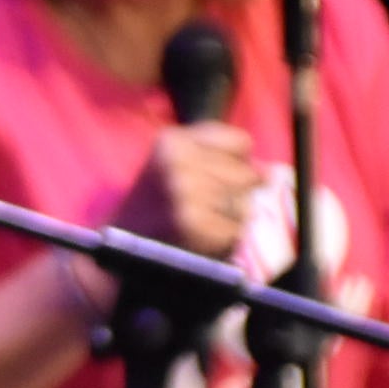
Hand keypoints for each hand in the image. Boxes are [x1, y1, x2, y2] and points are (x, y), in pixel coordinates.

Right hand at [108, 120, 260, 256]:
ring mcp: (185, 195)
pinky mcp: (193, 226)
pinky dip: (224, 240)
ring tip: (200, 222)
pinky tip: (200, 240)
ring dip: (230, 218)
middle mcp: (177, 164)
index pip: (242, 143)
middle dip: (234, 192)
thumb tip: (268, 172)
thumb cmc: (153, 202)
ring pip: (245, 203)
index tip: (210, 177)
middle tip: (201, 206)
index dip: (233, 162)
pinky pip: (236, 230)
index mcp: (172, 141)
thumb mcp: (174, 161)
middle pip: (247, 173)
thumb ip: (220, 154)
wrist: (119, 246)